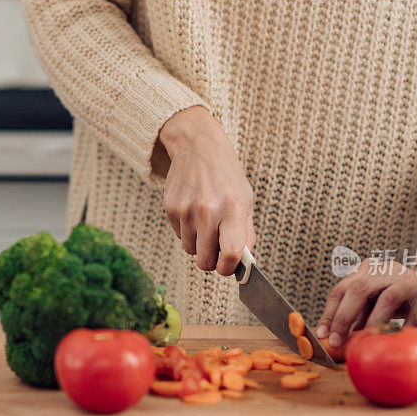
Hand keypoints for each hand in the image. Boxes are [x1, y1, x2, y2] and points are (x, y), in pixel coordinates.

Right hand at [158, 106, 254, 275]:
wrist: (198, 147)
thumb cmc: (226, 176)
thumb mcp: (246, 199)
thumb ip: (246, 233)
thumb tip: (243, 262)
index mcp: (233, 208)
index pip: (231, 253)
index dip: (228, 268)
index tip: (228, 267)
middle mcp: (208, 210)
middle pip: (205, 261)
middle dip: (211, 261)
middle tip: (216, 249)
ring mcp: (186, 210)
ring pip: (190, 251)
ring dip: (198, 244)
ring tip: (205, 223)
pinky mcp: (170, 208)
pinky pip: (179, 236)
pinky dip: (187, 231)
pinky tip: (193, 211)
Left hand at [316, 258, 416, 347]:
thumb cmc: (398, 298)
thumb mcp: (373, 304)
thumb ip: (357, 315)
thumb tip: (336, 336)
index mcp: (365, 270)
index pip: (341, 289)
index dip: (329, 313)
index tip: (322, 334)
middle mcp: (382, 269)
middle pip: (357, 289)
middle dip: (343, 317)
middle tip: (336, 341)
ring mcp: (404, 276)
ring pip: (385, 299)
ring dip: (373, 323)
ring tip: (365, 341)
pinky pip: (412, 311)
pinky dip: (402, 326)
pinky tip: (396, 337)